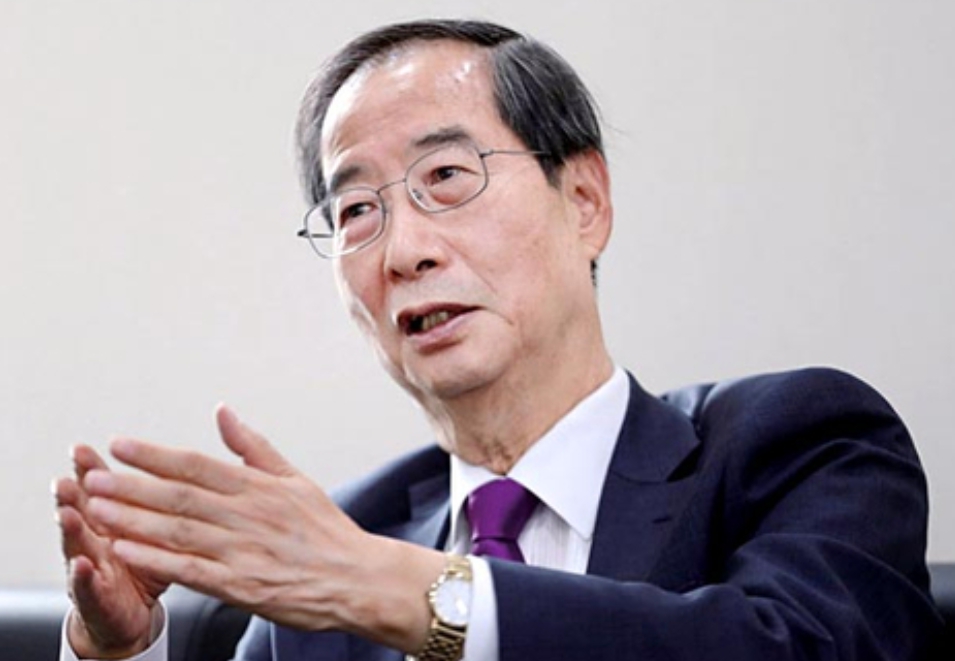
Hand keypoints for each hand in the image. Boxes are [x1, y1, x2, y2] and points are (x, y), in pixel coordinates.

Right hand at [54, 445, 167, 658]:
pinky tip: (81, 564)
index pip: (100, 489)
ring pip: (78, 544)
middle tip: (68, 476)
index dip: (90, 469)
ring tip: (66, 512)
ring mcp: (93, 567)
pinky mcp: (96, 597)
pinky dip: (83, 576)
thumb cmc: (148, 562)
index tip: (80, 449)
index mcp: (115, 517)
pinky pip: (88, 587)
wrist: (132, 613)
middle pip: (83, 511)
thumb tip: (185, 461)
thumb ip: (165, 497)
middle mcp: (97, 538)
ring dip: (71, 528)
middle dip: (75, 493)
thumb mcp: (161, 527)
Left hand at [80, 405, 442, 650]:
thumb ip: (254, 447)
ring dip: (135, 519)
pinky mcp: (242, 586)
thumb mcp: (296, 478)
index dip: (155, 455)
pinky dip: (157, 559)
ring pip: (179, 531)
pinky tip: (126, 550)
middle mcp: (248, 515)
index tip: (121, 445)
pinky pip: (191, 571)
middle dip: (132, 485)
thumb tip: (223, 413)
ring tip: (97, 508)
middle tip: (94, 476)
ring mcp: (244, 551)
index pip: (197, 465)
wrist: (357, 578)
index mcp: (259, 487)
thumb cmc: (326, 530)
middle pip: (180, 496)